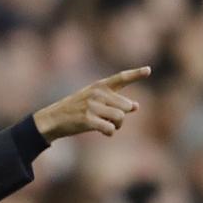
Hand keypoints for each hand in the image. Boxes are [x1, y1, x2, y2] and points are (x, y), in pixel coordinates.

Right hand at [32, 66, 150, 141]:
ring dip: (117, 126)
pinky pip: (110, 128)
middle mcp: (97, 93)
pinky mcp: (87, 119)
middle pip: (126, 107)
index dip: (136, 74)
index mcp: (99, 86)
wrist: (54, 118)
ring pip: (120, 118)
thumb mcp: (93, 99)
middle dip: (123, 117)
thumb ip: (115, 101)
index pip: (121, 78)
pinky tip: (104, 133)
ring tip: (108, 126)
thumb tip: (136, 106)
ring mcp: (92, 106)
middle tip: (112, 121)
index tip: (149, 70)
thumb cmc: (76, 109)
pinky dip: (109, 132)